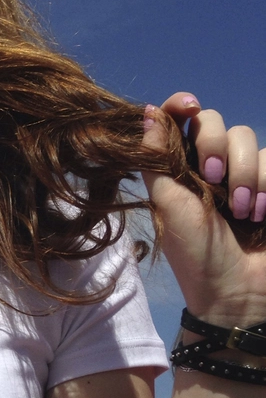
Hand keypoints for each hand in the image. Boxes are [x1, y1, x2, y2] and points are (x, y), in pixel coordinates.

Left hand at [141, 92, 265, 327]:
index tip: (188, 105)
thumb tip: (144, 112)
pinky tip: (262, 213)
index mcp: (178, 171)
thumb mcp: (168, 205)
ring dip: (245, 173)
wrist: (238, 293)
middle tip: (215, 180)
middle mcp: (210, 167)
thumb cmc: (196, 255)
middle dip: (216, 145)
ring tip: (242, 212)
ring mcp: (243, 176)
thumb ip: (157, 159)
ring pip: (248, 138)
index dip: (181, 105)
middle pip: (215, 121)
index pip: (179, 121)